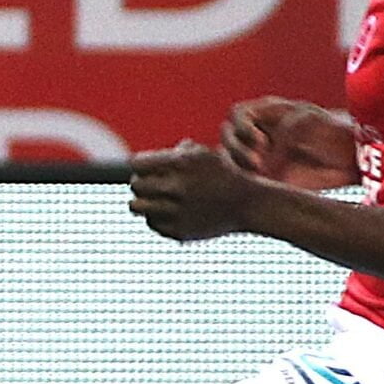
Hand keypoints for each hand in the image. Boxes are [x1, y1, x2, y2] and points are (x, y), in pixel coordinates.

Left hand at [129, 139, 267, 242]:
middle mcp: (178, 187)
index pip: (137, 164)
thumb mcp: (203, 155)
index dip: (140, 167)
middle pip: (135, 185)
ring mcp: (178, 211)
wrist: (248, 203)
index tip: (146, 170)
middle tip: (149, 185)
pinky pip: (152, 223)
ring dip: (142, 202)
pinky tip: (168, 213)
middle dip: (140, 183)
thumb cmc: (223, 174)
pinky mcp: (180, 231)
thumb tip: (145, 161)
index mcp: (181, 164)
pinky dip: (156, 218)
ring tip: (152, 200)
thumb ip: (174, 153)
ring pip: (136, 206)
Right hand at [221, 96, 358, 188]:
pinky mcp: (265, 175)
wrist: (353, 159)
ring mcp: (260, 154)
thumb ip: (283, 130)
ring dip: (237, 164)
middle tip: (256, 161)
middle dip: (236, 148)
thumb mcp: (308, 121)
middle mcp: (259, 132)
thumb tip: (266, 152)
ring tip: (258, 172)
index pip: (237, 114)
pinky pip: (242, 175)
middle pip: (227, 135)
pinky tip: (259, 182)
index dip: (242, 127)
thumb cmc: (333, 132)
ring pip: (230, 156)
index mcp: (268, 112)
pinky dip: (243, 179)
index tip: (261, 141)